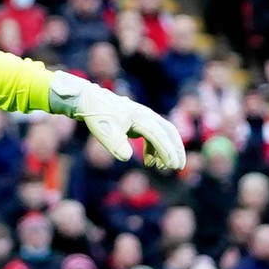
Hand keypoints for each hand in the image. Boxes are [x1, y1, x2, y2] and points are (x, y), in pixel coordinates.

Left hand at [49, 71, 184, 169]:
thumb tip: (127, 157)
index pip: (160, 135)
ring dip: (164, 151)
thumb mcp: (104, 132)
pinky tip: (149, 162)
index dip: (167, 151)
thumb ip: (116, 145)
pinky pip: (153, 136)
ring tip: (160, 168)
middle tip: (179, 167)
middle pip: (169, 132)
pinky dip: (154, 149)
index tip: (173, 166)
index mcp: (141, 117)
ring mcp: (144, 118)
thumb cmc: (98, 115)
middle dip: (176, 150)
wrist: (89, 101)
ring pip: (162, 135)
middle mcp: (146, 116)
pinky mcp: (138, 122)